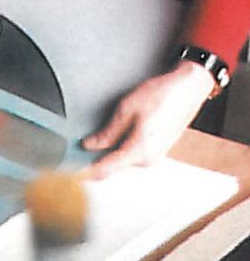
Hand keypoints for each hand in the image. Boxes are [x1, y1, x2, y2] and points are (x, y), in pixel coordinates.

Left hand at [81, 61, 214, 178]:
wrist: (188, 88)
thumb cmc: (162, 95)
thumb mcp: (127, 109)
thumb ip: (108, 132)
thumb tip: (91, 145)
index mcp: (139, 151)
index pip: (105, 169)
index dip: (85, 172)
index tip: (71, 172)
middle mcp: (148, 159)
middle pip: (114, 164)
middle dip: (97, 157)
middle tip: (79, 147)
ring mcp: (154, 155)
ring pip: (123, 157)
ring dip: (110, 149)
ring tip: (99, 134)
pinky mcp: (157, 148)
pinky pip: (133, 152)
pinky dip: (122, 145)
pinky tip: (119, 130)